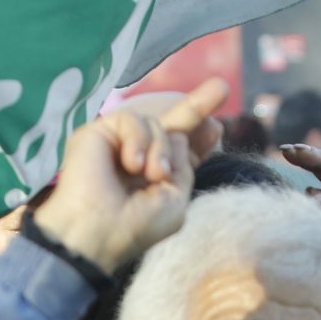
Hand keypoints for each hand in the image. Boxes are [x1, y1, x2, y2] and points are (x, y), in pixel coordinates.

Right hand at [33, 78, 227, 273]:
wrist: (99, 232)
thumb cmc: (136, 226)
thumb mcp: (175, 200)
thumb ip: (184, 167)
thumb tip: (180, 136)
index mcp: (154, 178)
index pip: (179, 151)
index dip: (199, 139)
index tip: (217, 129)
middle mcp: (136, 158)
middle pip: (170, 124)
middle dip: (198, 105)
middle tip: (223, 87)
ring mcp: (116, 145)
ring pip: (156, 124)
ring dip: (161, 149)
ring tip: (152, 175)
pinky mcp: (97, 133)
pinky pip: (132, 119)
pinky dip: (139, 140)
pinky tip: (132, 165)